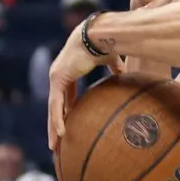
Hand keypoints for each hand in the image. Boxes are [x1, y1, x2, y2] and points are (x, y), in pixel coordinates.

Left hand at [47, 21, 124, 149]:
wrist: (99, 34)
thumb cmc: (106, 43)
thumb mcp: (111, 60)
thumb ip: (116, 69)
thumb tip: (126, 76)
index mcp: (69, 71)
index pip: (67, 96)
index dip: (68, 110)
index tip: (70, 123)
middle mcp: (59, 75)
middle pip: (57, 105)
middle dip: (56, 122)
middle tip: (57, 141)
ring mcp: (56, 77)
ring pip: (53, 108)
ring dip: (53, 127)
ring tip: (54, 146)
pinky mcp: (58, 79)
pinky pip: (56, 104)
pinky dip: (57, 119)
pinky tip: (59, 134)